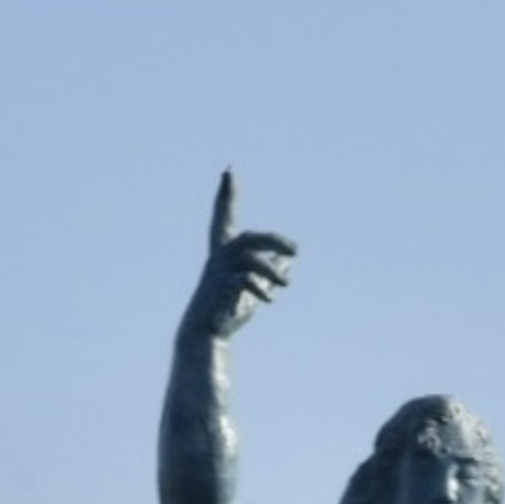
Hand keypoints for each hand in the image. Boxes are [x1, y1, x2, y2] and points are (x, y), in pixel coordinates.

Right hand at [183, 170, 297, 344]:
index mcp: (224, 253)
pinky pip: (243, 281)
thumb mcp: (255, 289)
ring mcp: (218, 272)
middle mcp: (219, 257)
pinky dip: (258, 288)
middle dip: (272, 240)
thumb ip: (270, 272)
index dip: (227, 195)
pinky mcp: (220, 288)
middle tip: (297, 250)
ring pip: (249, 259)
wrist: (207, 333)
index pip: (225, 217)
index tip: (228, 170)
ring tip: (288, 284)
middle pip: (248, 238)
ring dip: (271, 270)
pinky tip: (270, 299)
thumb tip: (288, 259)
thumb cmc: (229, 310)